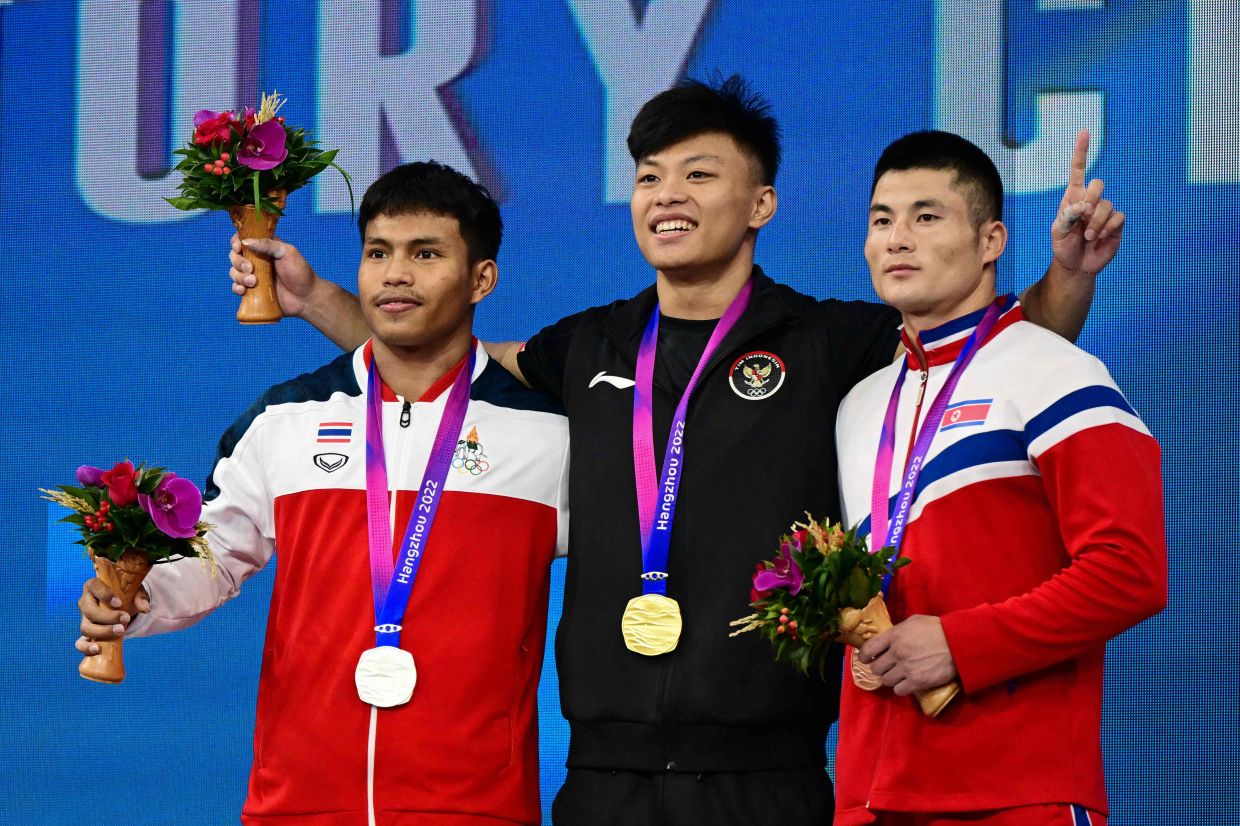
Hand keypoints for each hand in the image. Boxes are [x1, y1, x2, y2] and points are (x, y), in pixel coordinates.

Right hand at [75, 578, 148, 654]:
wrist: (119, 606)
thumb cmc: (124, 595)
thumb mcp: (133, 591)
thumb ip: (140, 597)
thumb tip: (145, 609)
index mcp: (93, 586)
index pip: (94, 587)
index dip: (105, 595)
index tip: (119, 603)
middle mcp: (85, 602)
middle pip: (89, 611)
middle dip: (108, 617)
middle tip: (126, 619)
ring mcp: (83, 619)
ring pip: (85, 628)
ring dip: (102, 632)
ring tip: (120, 631)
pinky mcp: (86, 634)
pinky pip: (79, 643)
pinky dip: (86, 647)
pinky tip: (97, 649)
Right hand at [229, 233, 319, 317]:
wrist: (306, 298)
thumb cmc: (300, 273)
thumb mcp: (288, 253)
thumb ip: (269, 245)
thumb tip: (246, 241)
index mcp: (264, 249)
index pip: (243, 240)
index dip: (236, 242)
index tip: (238, 247)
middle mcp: (257, 261)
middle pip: (235, 257)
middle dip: (238, 262)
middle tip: (251, 269)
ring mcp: (254, 277)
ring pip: (234, 272)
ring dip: (239, 276)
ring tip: (253, 282)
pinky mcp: (253, 292)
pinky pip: (237, 288)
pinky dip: (237, 288)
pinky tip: (243, 291)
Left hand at [859, 614, 956, 695]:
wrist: (958, 643)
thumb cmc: (937, 629)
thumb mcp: (913, 622)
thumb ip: (896, 631)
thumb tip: (885, 639)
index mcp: (894, 635)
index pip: (867, 649)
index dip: (864, 656)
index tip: (867, 659)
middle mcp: (897, 652)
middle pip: (875, 668)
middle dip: (879, 668)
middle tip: (887, 667)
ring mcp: (906, 668)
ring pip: (885, 680)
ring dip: (890, 678)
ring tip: (898, 674)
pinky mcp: (917, 682)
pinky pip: (899, 690)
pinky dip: (901, 688)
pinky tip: (907, 682)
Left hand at [1051, 129, 1124, 275]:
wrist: (1076, 265)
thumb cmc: (1063, 246)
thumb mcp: (1057, 232)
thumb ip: (1067, 217)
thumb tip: (1082, 206)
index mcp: (1072, 197)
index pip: (1078, 171)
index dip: (1081, 152)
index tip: (1084, 133)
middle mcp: (1090, 200)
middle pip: (1098, 184)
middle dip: (1090, 199)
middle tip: (1082, 216)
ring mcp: (1104, 211)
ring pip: (1106, 204)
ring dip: (1096, 222)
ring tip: (1087, 236)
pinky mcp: (1116, 223)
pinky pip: (1117, 217)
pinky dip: (1107, 228)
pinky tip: (1099, 237)